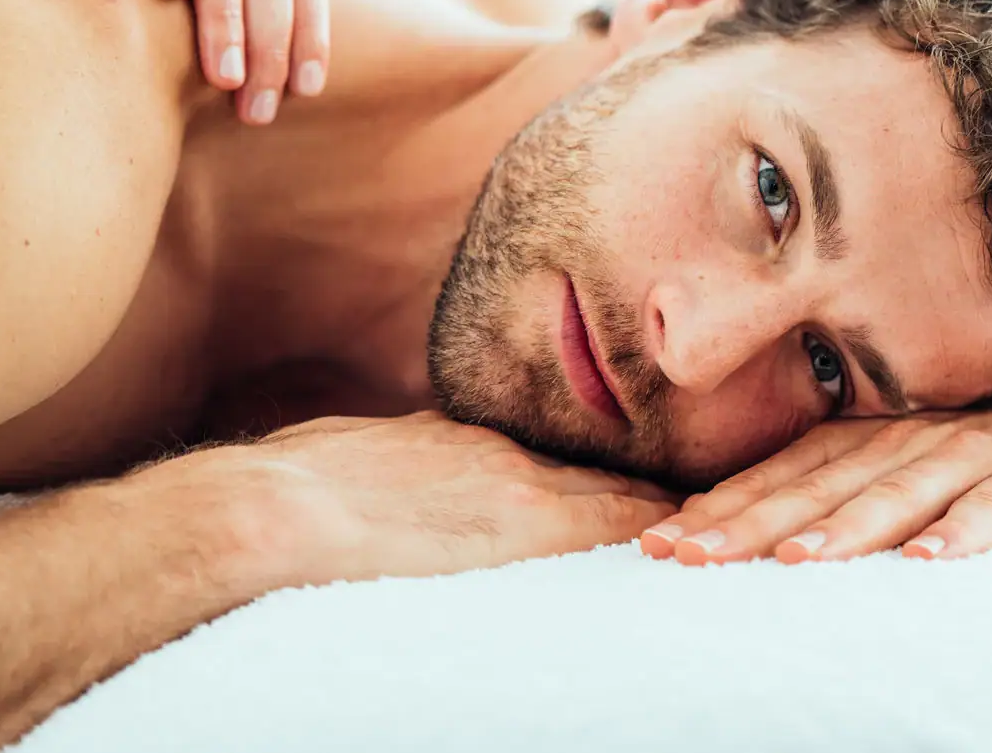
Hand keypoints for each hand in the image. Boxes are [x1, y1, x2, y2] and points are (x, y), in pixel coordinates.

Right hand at [198, 411, 675, 584]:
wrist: (269, 512)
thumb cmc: (286, 494)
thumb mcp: (354, 459)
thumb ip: (400, 463)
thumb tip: (401, 468)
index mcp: (461, 442)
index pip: (556, 459)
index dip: (602, 473)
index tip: (641, 489)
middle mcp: (504, 458)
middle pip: (604, 472)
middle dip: (653, 492)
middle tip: (715, 504)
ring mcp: (519, 491)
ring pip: (620, 498)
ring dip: (665, 514)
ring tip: (722, 528)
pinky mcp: (525, 532)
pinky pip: (615, 531)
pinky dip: (656, 536)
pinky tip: (696, 549)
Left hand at [638, 390, 991, 564]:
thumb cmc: (965, 440)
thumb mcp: (883, 450)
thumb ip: (814, 481)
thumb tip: (713, 520)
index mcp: (860, 437)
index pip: (778, 478)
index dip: (720, 511)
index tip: (661, 545)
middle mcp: (903, 440)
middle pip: (818, 490)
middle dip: (752, 527)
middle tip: (694, 559)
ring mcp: (968, 454)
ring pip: (896, 496)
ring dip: (845, 530)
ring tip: (796, 562)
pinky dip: (965, 530)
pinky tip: (930, 558)